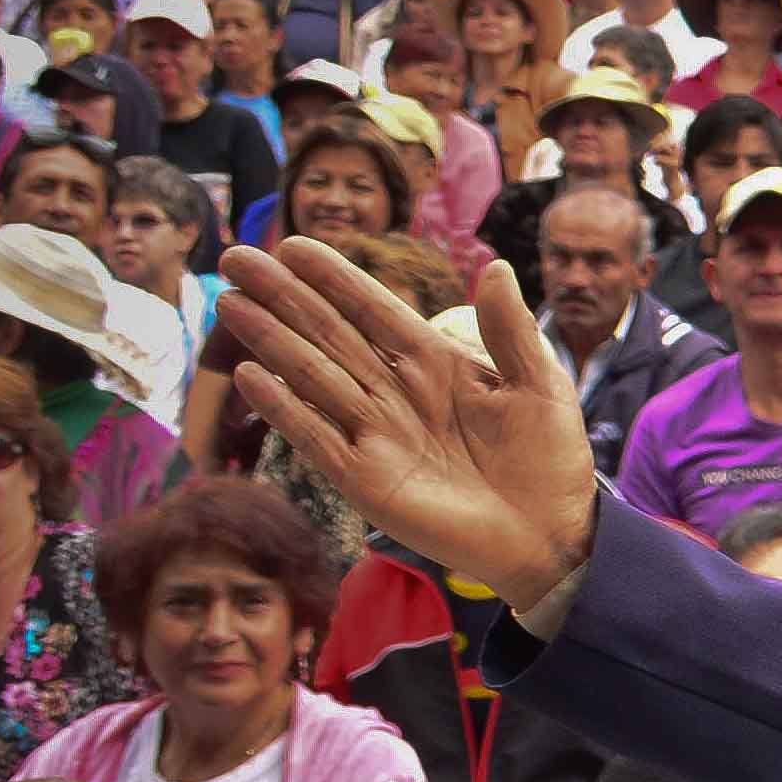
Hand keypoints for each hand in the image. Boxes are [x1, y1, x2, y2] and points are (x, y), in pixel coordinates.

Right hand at [218, 240, 598, 606]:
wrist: (551, 535)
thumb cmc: (550, 459)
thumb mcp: (541, 385)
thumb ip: (512, 330)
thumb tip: (496, 267)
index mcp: (436, 363)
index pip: (375, 310)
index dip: (335, 279)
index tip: (294, 246)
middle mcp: (396, 391)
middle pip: (330, 334)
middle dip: (284, 297)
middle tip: (236, 259)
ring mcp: (375, 433)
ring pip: (313, 375)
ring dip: (272, 340)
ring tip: (230, 304)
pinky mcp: (364, 478)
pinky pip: (316, 436)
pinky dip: (285, 408)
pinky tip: (254, 376)